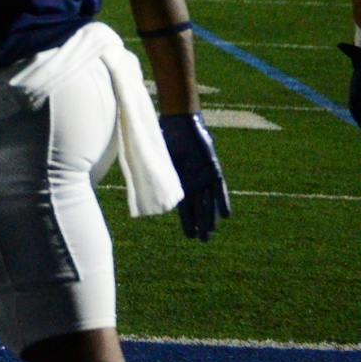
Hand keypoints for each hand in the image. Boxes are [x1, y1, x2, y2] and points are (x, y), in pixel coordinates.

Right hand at [159, 113, 230, 241]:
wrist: (180, 120)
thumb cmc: (164, 135)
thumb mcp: (156, 157)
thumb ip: (150, 171)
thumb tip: (135, 183)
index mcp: (180, 181)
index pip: (185, 206)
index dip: (188, 221)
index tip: (189, 236)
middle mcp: (193, 181)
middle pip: (198, 208)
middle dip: (201, 225)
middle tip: (203, 241)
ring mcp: (203, 175)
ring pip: (208, 202)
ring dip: (210, 218)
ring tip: (211, 234)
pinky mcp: (212, 168)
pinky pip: (218, 188)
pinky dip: (222, 201)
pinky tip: (225, 216)